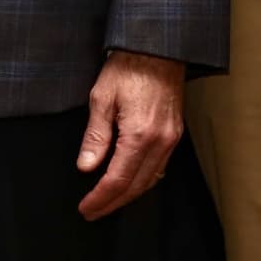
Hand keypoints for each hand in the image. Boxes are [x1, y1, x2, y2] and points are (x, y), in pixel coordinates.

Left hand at [75, 49, 183, 219]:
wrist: (158, 48)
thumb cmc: (128, 68)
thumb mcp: (102, 98)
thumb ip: (95, 137)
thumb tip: (87, 167)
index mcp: (139, 135)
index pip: (118, 179)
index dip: (100, 198)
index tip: (86, 208)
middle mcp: (160, 142)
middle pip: (136, 186)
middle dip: (113, 203)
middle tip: (93, 212)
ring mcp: (171, 139)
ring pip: (150, 180)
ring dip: (129, 195)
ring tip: (108, 202)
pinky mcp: (175, 133)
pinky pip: (160, 166)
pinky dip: (144, 180)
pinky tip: (131, 181)